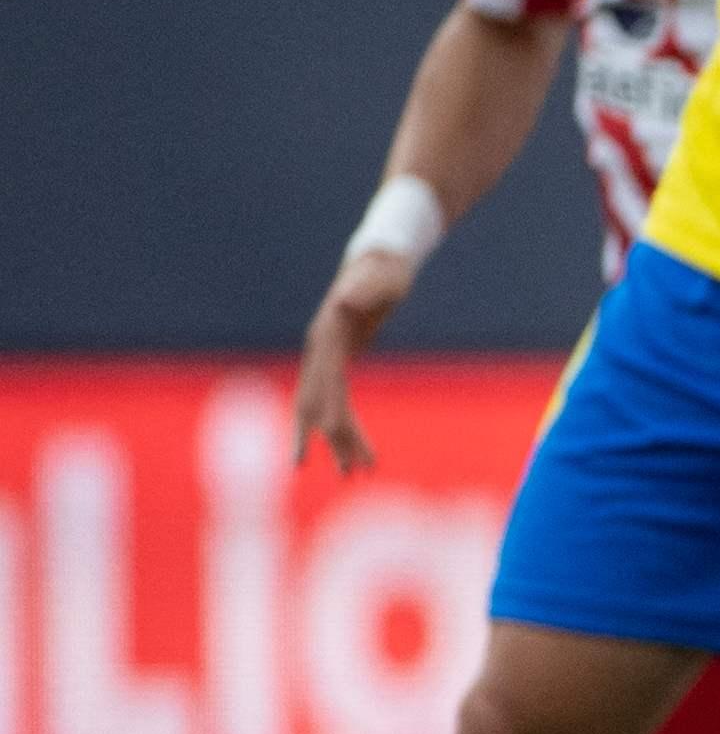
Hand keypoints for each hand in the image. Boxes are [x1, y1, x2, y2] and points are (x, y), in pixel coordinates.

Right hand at [293, 247, 415, 472]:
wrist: (381, 260)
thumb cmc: (385, 270)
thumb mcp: (382, 279)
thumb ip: (365, 291)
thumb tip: (345, 302)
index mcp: (326, 336)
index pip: (325, 382)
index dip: (328, 412)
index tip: (332, 440)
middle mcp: (319, 350)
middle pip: (321, 402)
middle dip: (334, 438)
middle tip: (351, 473)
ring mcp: (325, 356)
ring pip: (327, 407)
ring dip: (340, 440)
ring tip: (355, 473)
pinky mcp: (338, 360)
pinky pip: (337, 399)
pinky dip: (345, 424)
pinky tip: (352, 447)